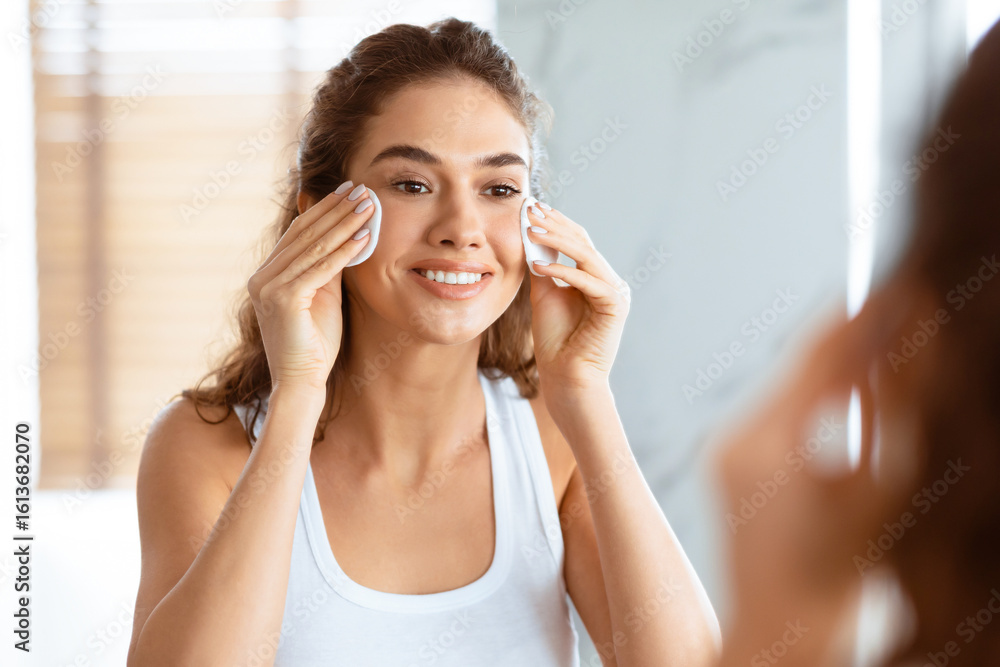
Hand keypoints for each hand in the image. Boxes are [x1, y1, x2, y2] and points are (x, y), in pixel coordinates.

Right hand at [247, 183, 375, 391]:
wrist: (302, 381)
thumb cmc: (315, 344)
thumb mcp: (323, 296)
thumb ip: (328, 267)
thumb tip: (348, 235)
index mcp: (267, 275)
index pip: (298, 233)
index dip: (324, 209)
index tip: (348, 190)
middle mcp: (262, 277)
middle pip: (305, 233)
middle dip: (337, 209)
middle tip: (362, 188)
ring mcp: (269, 288)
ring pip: (314, 247)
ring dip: (345, 224)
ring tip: (369, 206)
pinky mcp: (283, 300)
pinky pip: (320, 268)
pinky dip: (345, 251)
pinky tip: (365, 237)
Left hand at [524, 203, 629, 402]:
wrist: (566, 376)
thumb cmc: (555, 340)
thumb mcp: (544, 295)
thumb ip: (543, 268)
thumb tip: (531, 239)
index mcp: (595, 278)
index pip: (577, 242)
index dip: (556, 224)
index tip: (532, 209)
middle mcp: (609, 282)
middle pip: (583, 243)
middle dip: (556, 225)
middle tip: (532, 210)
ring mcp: (615, 293)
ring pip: (587, 257)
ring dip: (557, 242)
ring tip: (531, 231)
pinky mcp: (615, 306)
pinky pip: (588, 281)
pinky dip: (563, 272)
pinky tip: (539, 267)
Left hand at [711, 292, 915, 664]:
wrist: (779, 635)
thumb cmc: (838, 575)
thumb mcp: (880, 487)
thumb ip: (893, 408)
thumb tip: (912, 338)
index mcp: (766, 444)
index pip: (820, 360)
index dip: (862, 321)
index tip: (899, 287)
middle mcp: (735, 440)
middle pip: (800, 368)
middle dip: (850, 337)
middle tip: (897, 301)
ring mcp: (727, 453)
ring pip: (788, 389)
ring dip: (833, 365)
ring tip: (880, 336)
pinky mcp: (730, 468)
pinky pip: (777, 415)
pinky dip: (813, 396)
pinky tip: (846, 385)